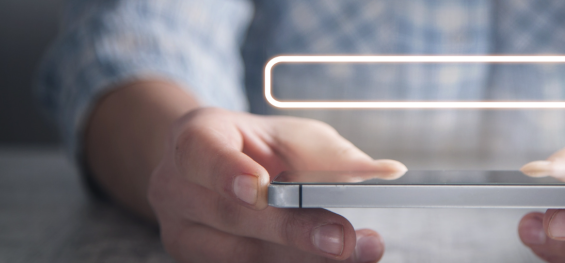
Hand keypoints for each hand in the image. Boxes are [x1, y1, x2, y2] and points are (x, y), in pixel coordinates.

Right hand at [147, 108, 404, 261]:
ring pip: (240, 256)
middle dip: (291, 230)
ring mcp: (184, 235)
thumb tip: (388, 173)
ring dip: (301, 259)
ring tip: (358, 252)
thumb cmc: (263, 150)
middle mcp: (176, 189)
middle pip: (230, 215)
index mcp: (195, 139)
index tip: (259, 187)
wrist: (224, 176)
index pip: (199, 151)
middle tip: (342, 238)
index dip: (226, 170)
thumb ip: (334, 156)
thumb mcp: (296, 138)